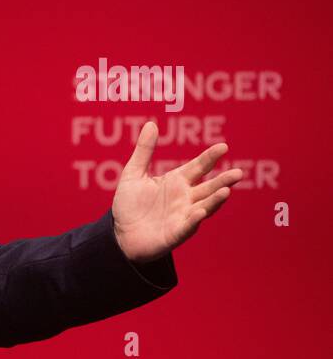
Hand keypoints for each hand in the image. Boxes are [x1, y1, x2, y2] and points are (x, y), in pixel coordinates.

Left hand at [112, 121, 242, 263]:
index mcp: (177, 181)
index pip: (198, 167)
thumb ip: (144, 151)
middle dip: (223, 181)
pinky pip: (187, 226)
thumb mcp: (133, 174)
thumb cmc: (129, 205)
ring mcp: (183, 216)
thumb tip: (151, 123)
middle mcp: (185, 198)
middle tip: (238, 173)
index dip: (210, 158)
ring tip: (226, 191)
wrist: (119, 234)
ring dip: (215, 200)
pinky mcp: (175, 234)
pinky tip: (201, 211)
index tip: (223, 147)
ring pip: (204, 206)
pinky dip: (194, 219)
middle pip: (208, 187)